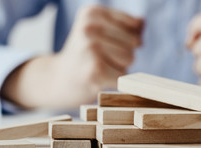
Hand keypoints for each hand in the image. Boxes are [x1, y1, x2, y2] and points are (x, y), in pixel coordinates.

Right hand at [1, 5, 142, 108]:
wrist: (58, 80)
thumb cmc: (85, 56)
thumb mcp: (101, 32)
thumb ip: (126, 25)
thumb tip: (142, 23)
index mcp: (92, 12)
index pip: (135, 25)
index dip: (127, 39)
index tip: (106, 45)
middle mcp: (89, 26)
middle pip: (134, 41)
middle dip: (124, 53)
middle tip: (101, 59)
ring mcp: (90, 48)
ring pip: (130, 58)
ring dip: (119, 67)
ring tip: (98, 67)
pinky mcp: (95, 71)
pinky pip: (123, 75)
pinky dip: (115, 81)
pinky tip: (97, 79)